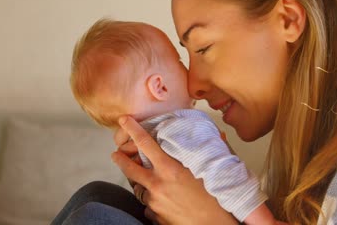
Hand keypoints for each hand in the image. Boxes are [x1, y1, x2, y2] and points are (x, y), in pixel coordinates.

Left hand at [111, 116, 237, 224]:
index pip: (145, 143)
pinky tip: (164, 202)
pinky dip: (152, 203)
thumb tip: (220, 135)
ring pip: (138, 189)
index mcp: (170, 169)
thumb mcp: (212, 171)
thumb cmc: (217, 200)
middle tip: (116, 154)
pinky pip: (148, 207)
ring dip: (140, 184)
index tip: (124, 121)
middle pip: (129, 168)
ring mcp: (154, 202)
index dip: (132, 129)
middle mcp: (157, 185)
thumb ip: (209, 152)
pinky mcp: (155, 217)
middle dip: (120, 159)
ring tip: (147, 181)